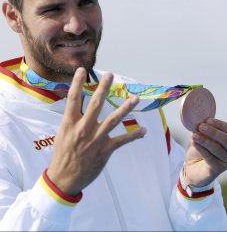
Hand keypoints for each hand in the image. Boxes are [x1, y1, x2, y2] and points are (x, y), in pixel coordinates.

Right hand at [47, 68, 145, 195]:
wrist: (64, 178)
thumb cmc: (62, 154)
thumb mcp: (63, 133)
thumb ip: (72, 119)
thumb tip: (79, 105)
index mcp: (70, 123)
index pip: (73, 98)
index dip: (78, 83)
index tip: (82, 70)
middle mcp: (83, 128)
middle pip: (96, 104)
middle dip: (103, 88)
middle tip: (110, 75)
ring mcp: (95, 139)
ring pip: (113, 120)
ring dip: (125, 108)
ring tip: (135, 98)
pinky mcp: (105, 150)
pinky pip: (122, 140)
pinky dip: (133, 135)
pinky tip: (143, 130)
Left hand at [185, 118, 226, 186]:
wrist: (193, 167)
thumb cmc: (200, 149)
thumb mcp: (203, 136)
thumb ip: (204, 129)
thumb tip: (201, 120)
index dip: (218, 124)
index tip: (207, 120)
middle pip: (225, 139)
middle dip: (212, 132)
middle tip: (200, 126)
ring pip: (217, 148)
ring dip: (204, 140)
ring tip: (194, 135)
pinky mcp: (219, 170)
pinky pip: (210, 158)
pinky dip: (201, 149)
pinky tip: (194, 143)